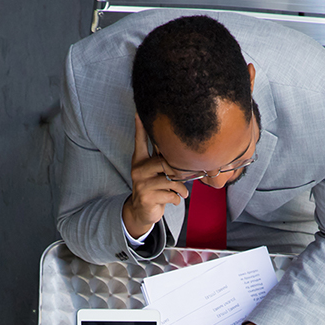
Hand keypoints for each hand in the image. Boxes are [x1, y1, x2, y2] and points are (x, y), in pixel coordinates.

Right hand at [122, 115, 187, 236]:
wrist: (142, 212)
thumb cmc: (154, 188)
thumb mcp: (154, 172)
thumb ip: (162, 158)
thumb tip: (180, 143)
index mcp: (140, 160)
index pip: (140, 140)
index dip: (140, 127)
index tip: (139, 112)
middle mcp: (138, 170)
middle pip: (165, 161)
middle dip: (179, 171)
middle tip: (187, 177)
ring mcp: (141, 184)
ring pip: (170, 179)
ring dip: (181, 188)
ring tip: (183, 192)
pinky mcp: (147, 198)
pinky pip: (170, 194)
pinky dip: (177, 198)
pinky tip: (176, 199)